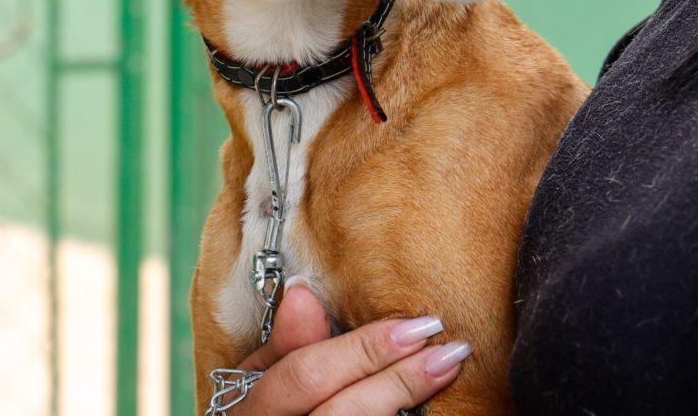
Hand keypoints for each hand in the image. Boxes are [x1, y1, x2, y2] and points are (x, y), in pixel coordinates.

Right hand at [228, 282, 470, 413]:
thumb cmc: (272, 406)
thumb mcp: (263, 375)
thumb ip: (286, 342)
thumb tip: (304, 292)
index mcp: (249, 411)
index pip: (305, 376)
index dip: (361, 350)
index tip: (410, 325)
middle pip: (341, 411)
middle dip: (396, 377)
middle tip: (442, 346)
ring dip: (407, 394)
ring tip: (447, 366)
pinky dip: (404, 415)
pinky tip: (432, 400)